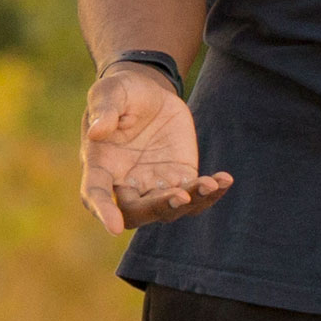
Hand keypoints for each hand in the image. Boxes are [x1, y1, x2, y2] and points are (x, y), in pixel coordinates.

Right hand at [80, 63, 231, 232]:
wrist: (149, 93)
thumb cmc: (121, 93)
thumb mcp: (110, 93)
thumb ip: (104, 111)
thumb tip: (96, 131)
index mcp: (100, 166)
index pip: (95, 195)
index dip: (103, 212)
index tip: (114, 228)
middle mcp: (126, 183)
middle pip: (137, 211)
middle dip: (158, 208)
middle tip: (180, 195)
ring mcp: (154, 183)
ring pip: (170, 208)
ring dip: (190, 201)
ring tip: (209, 184)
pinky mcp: (180, 175)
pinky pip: (195, 193)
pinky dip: (210, 191)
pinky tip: (224, 179)